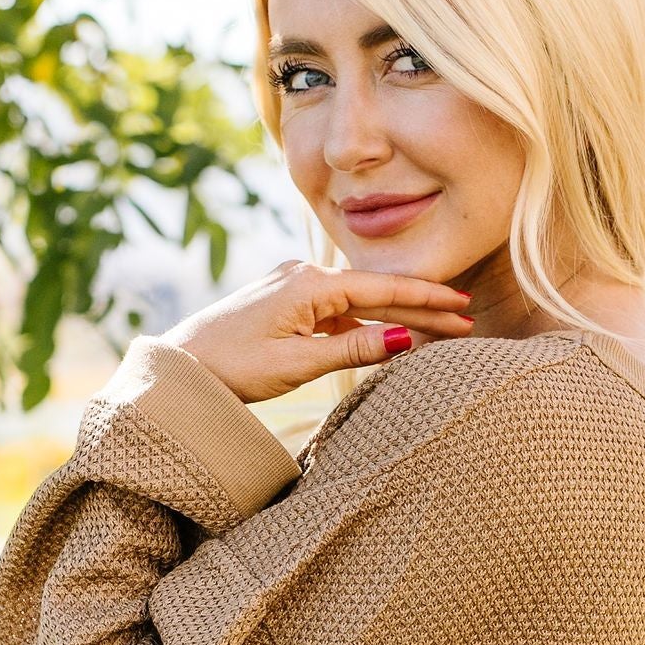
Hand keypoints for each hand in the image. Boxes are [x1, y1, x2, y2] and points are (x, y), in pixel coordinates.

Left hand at [169, 259, 472, 403]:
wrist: (178, 368)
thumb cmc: (230, 368)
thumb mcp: (296, 364)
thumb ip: (352, 350)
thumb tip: (404, 340)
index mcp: (309, 283)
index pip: (382, 289)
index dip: (426, 298)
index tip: (462, 306)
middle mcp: (303, 275)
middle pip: (376, 293)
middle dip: (422, 308)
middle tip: (466, 322)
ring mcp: (292, 288)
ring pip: (358, 303)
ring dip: (396, 318)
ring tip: (438, 331)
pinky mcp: (284, 305)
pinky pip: (336, 313)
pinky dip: (365, 325)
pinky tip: (387, 338)